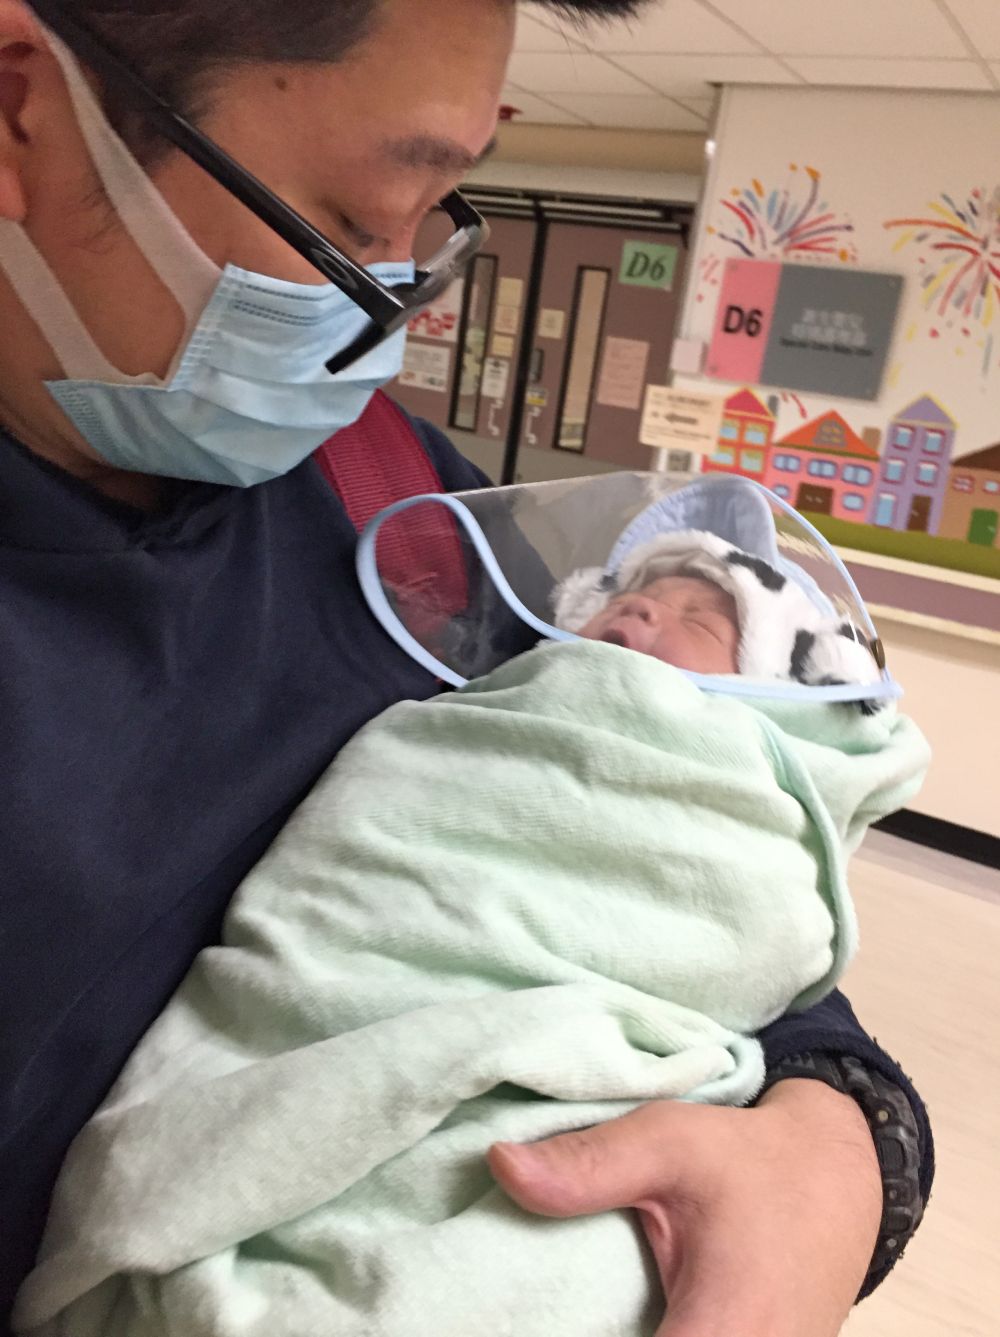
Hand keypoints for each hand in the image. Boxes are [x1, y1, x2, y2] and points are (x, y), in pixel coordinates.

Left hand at [488, 1079, 881, 1336]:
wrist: (836, 1179)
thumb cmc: (753, 1161)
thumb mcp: (670, 1142)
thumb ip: (588, 1165)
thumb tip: (500, 1165)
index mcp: (726, 1331)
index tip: (524, 1317)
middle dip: (586, 1331)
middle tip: (529, 1308)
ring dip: (612, 1332)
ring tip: (567, 1308)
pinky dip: (636, 1330)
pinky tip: (605, 1314)